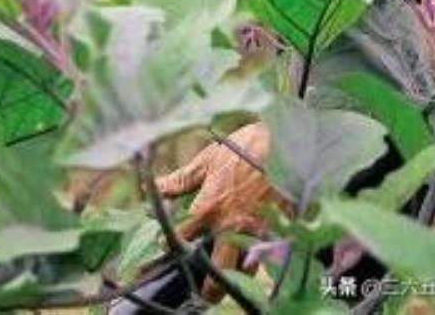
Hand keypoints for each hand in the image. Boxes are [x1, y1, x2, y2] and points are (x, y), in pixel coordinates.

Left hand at [156, 123, 290, 301]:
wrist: (279, 142)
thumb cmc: (240, 149)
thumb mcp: (206, 161)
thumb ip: (180, 180)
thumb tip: (154, 188)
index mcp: (209, 207)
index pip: (184, 238)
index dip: (169, 250)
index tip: (156, 260)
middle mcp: (230, 224)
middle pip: (218, 268)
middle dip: (209, 287)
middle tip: (202, 293)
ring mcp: (253, 230)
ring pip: (243, 268)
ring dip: (234, 278)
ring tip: (224, 286)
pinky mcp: (274, 228)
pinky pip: (264, 256)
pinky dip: (256, 264)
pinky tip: (250, 266)